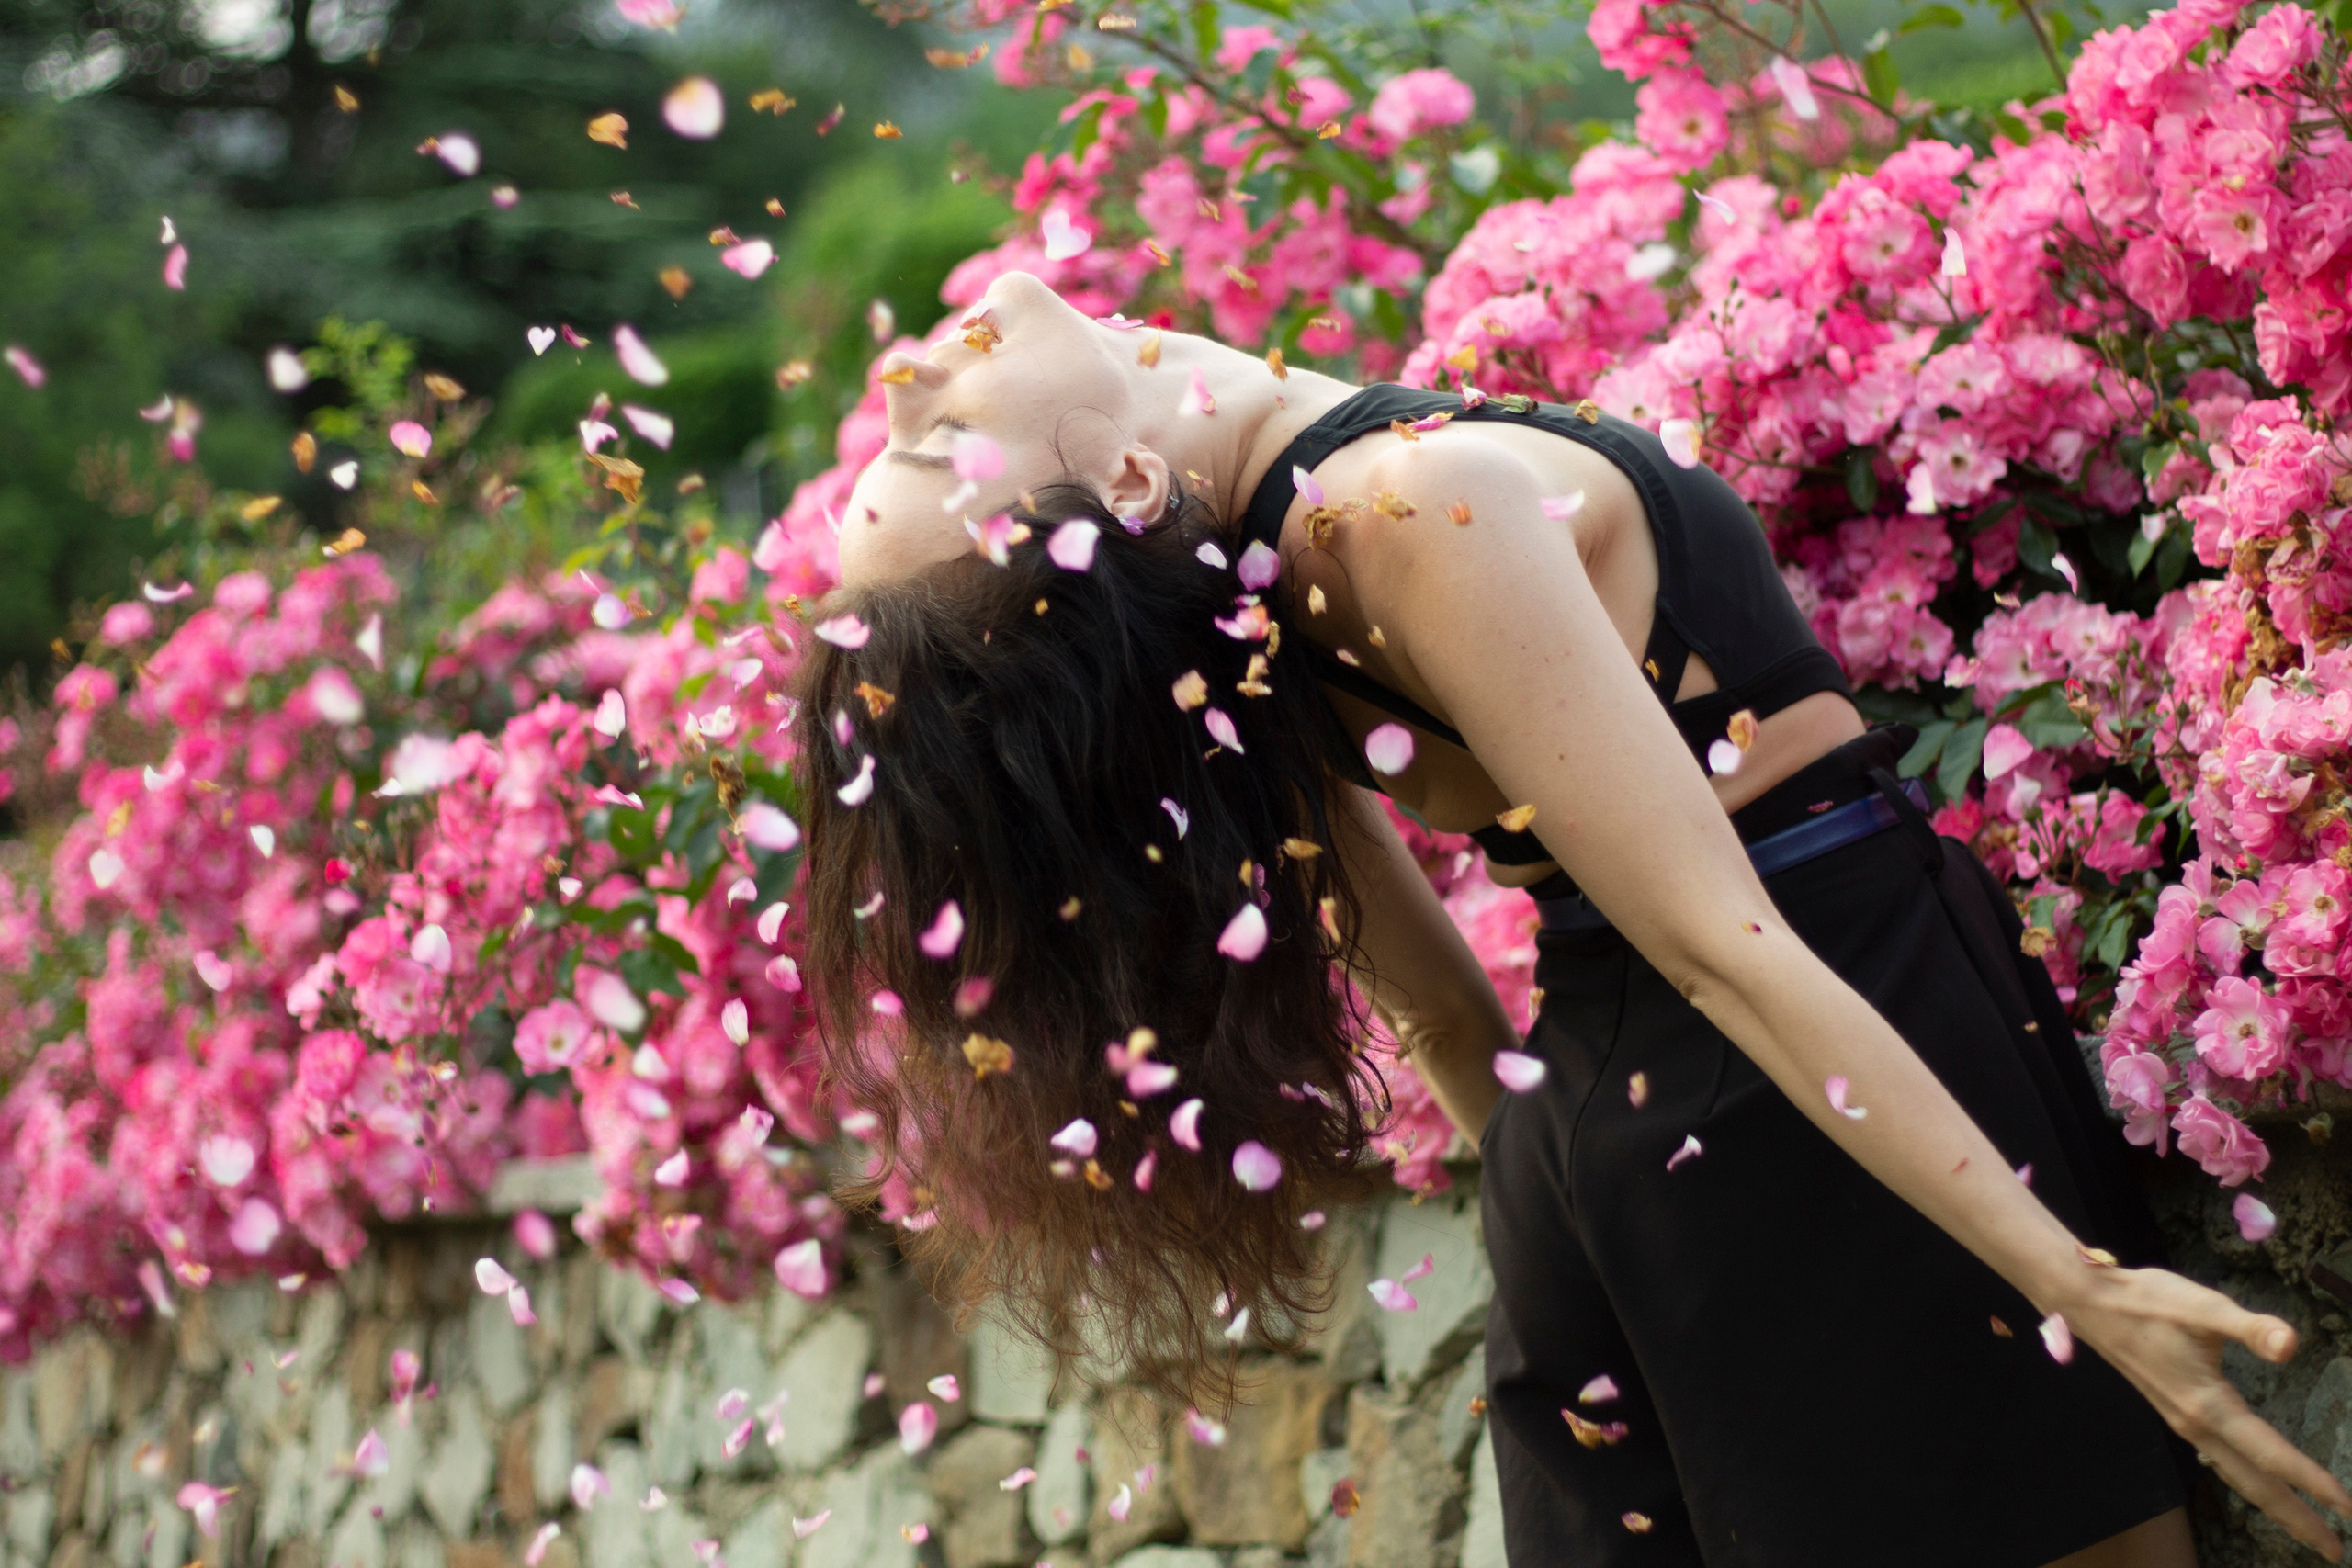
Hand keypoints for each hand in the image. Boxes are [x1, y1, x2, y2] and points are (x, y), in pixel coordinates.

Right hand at [2068, 1265, 2351, 1558]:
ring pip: (2237, 1476)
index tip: (2348, 1507)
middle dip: (2296, 1518)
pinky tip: (2255, 1479)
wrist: (2089, 1303)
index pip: (2270, 1454)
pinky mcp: (2177, 1413)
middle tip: (2335, 1549)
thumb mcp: (2202, 1307)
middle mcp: (2196, 1425)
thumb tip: (2292, 1346)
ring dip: (2273, 1505)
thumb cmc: (2146, 1302)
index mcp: (2208, 1404)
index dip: (2312, 1482)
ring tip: (2305, 1527)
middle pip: (2254, 1484)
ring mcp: (2184, 1423)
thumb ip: (2249, 1328)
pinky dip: (2248, 1481)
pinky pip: (2222, 1461)